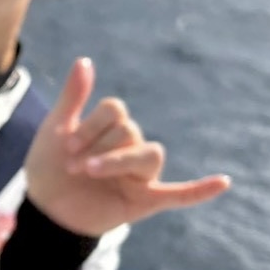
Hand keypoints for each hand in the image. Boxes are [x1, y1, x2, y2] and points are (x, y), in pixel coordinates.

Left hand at [24, 58, 230, 236]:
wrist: (45, 210)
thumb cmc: (50, 167)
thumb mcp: (56, 129)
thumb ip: (74, 97)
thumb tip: (84, 59)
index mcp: (112, 128)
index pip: (116, 111)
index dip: (90, 125)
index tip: (65, 145)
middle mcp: (131, 147)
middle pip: (130, 131)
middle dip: (97, 146)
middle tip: (73, 166)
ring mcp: (140, 174)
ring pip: (150, 154)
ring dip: (118, 161)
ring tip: (91, 172)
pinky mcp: (145, 201)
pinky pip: (180, 194)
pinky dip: (201, 190)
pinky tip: (223, 182)